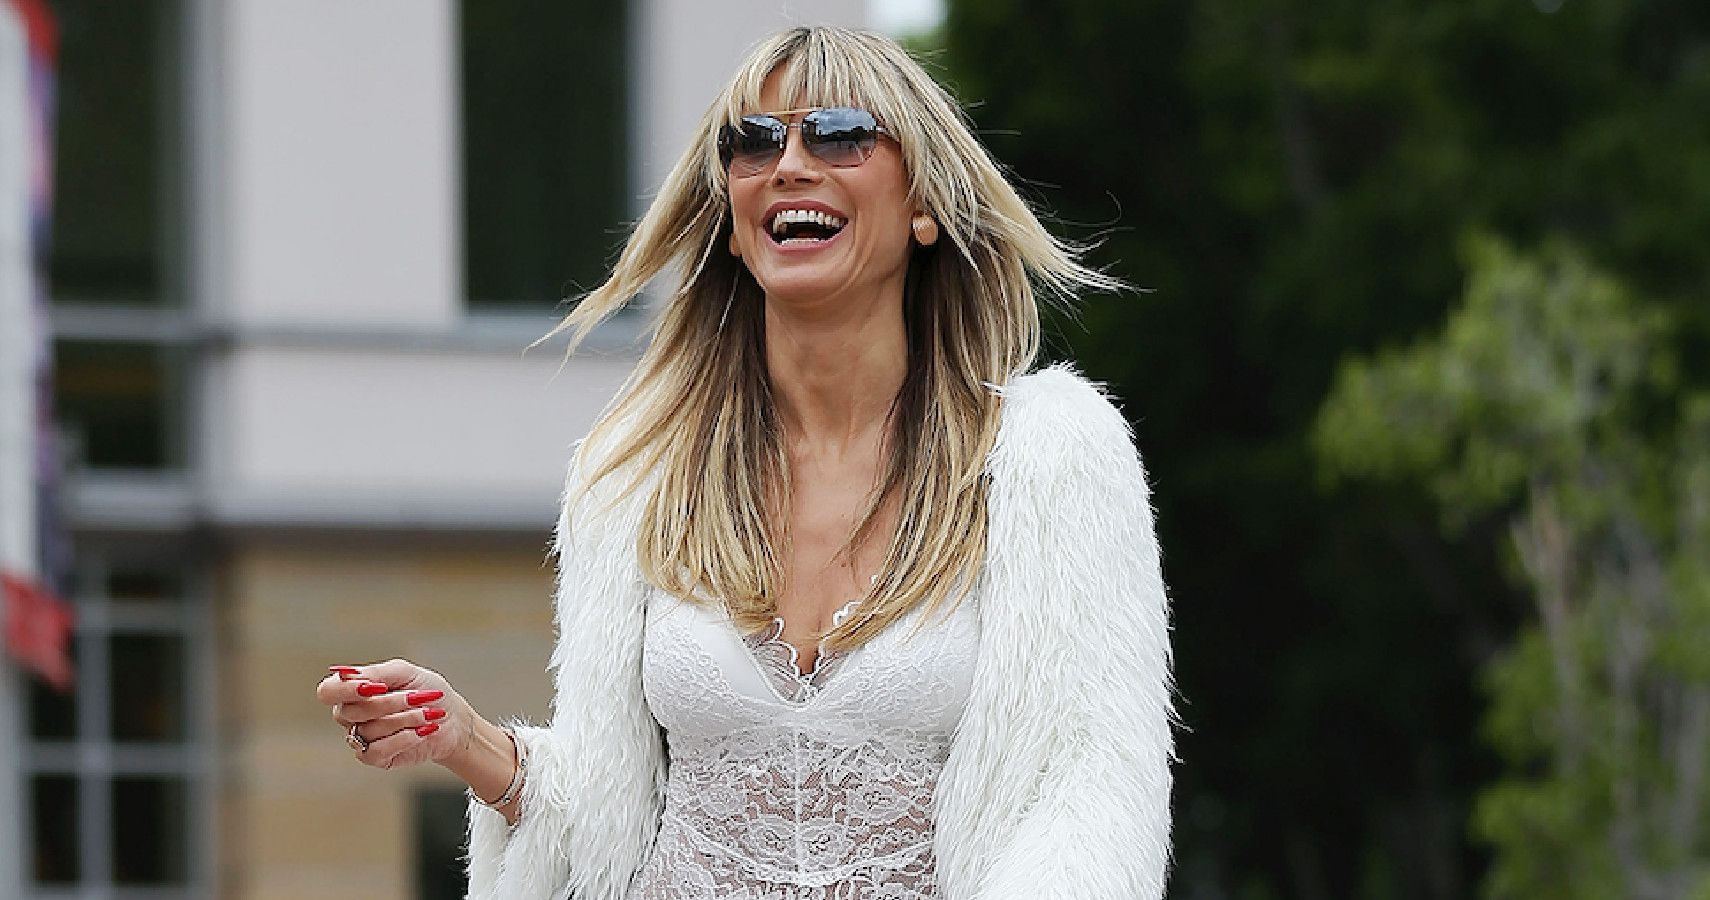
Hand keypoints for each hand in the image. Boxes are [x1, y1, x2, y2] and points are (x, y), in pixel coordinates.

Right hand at [316, 658, 478, 770]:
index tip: (377, 687)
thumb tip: (348, 675)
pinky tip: (422, 732)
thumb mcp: (406, 673)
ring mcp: (361, 737)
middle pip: (350, 712)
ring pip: (368, 731)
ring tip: (427, 714)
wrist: (452, 718)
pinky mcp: (375, 757)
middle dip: (389, 703)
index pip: (328, 692)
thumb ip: (376, 673)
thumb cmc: (427, 691)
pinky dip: (403, 739)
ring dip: (404, 720)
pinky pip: (376, 751)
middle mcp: (351, 715)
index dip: (346, 690)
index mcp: (353, 690)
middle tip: (416, 697)